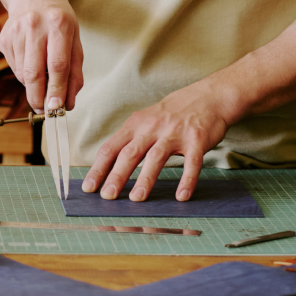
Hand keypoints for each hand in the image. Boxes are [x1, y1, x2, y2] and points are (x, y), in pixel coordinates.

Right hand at [0, 0, 83, 113]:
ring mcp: (15, 32)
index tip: (58, 108)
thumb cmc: (58, 20)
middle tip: (45, 110)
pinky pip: (14, 68)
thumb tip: (68, 103)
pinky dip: (24, 75)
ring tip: (43, 80)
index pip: (57, 64)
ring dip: (33, 87)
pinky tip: (31, 61)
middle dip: (39, 97)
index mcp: (58, 24)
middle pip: (34, 72)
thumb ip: (75, 72)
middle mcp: (34, 26)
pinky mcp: (3, 39)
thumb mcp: (75, 39)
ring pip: (23, 74)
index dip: (57, 89)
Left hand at [81, 83, 231, 201]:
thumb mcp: (145, 121)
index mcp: (135, 125)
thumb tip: (109, 166)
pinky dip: (187, 179)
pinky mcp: (196, 140)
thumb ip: (130, 141)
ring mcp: (174, 134)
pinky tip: (181, 196)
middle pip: (130, 153)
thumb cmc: (171, 114)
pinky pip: (191, 163)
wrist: (207, 97)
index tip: (89, 187)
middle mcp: (152, 128)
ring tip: (136, 198)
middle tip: (107, 196)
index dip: (98, 168)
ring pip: (156, 157)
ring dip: (145, 179)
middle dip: (117, 176)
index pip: (111, 148)